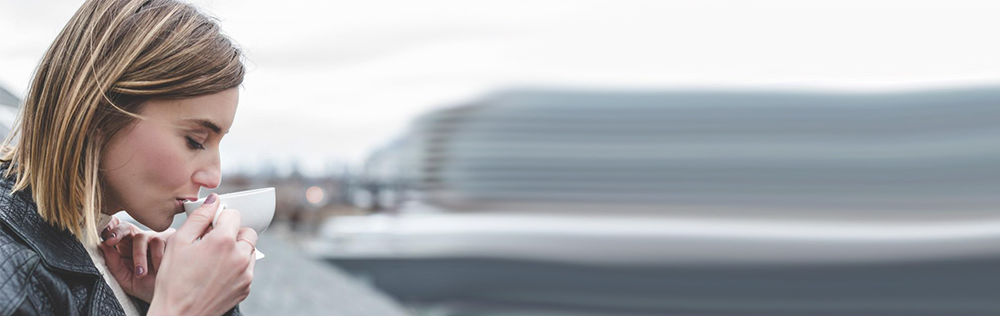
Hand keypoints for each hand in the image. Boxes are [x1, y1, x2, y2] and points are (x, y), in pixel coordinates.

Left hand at [99, 216, 174, 302]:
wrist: (170, 295)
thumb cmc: (148, 287)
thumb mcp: (126, 279)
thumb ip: (114, 264)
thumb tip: (102, 246)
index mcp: (128, 248)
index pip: (116, 233)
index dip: (109, 231)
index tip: (104, 239)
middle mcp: (142, 240)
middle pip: (126, 227)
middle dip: (117, 232)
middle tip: (110, 242)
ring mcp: (157, 238)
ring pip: (142, 237)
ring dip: (139, 256)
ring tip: (141, 274)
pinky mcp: (172, 239)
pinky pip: (159, 242)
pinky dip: (156, 257)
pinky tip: (159, 269)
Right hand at [148, 193, 257, 315]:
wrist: (178, 315)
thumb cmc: (173, 280)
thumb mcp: (178, 242)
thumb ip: (199, 217)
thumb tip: (214, 200)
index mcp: (223, 241)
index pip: (233, 214)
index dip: (220, 218)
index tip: (209, 226)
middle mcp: (239, 256)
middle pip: (247, 231)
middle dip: (232, 232)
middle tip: (212, 242)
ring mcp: (245, 273)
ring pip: (249, 250)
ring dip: (236, 249)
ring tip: (213, 259)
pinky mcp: (246, 287)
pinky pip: (247, 268)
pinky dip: (237, 266)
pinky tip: (217, 273)